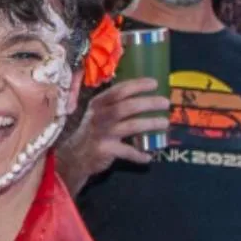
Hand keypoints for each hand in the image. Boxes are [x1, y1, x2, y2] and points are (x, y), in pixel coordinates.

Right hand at [55, 77, 170, 194]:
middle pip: (126, 106)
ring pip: (130, 126)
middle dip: (148, 103)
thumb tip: (145, 97)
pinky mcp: (105, 149)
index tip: (155, 83)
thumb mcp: (98, 114)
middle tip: (165, 103)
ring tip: (164, 123)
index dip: (137, 85)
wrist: (75, 155)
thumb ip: (115, 105)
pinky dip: (139, 154)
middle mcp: (99, 115)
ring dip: (149, 124)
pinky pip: (127, 151)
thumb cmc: (93, 130)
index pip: (119, 90)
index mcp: (98, 103)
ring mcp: (101, 133)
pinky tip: (149, 156)